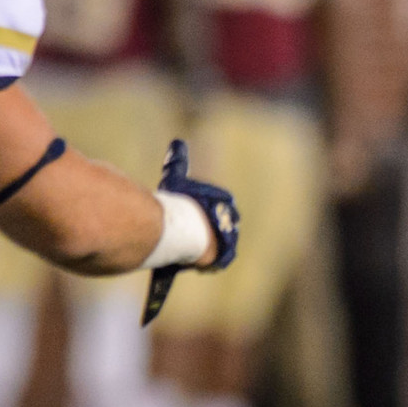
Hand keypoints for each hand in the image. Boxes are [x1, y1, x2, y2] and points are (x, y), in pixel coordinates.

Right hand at [157, 139, 237, 271]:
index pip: (215, 207)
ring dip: (205, 248)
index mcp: (224, 200)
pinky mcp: (226, 254)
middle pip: (217, 227)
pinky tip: (195, 264)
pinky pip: (217, 261)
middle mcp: (231, 218)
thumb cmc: (179, 204)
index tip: (190, 220)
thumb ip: (177, 161)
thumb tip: (177, 141)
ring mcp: (230, 238)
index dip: (201, 214)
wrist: (186, 229)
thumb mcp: (176, 179)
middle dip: (204, 233)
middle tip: (184, 239)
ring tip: (187, 252)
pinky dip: (207, 263)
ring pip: (217, 244)